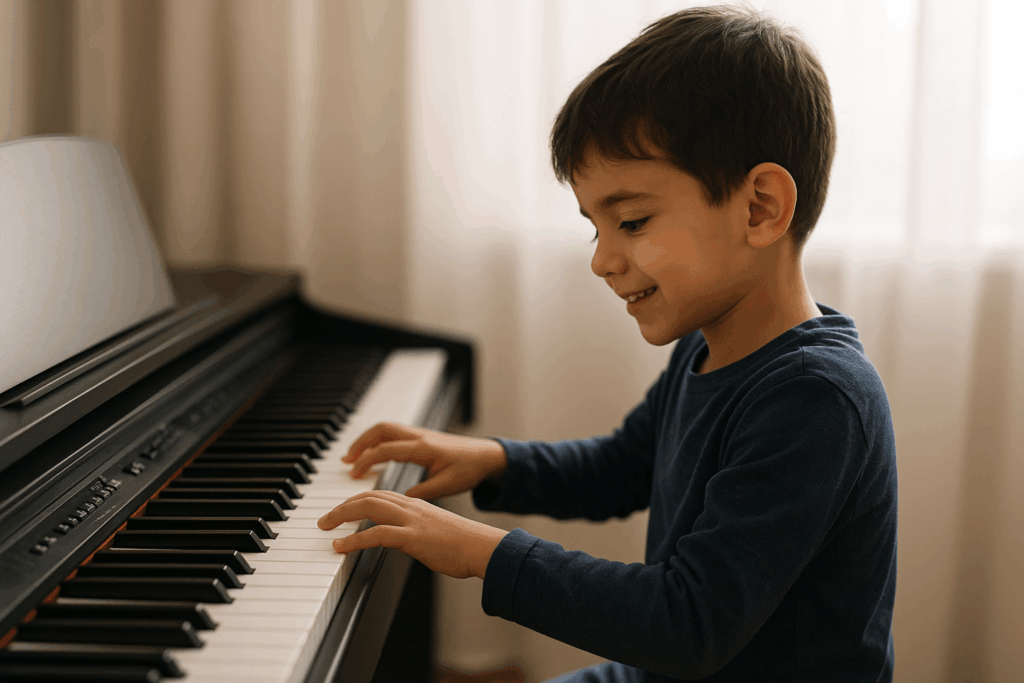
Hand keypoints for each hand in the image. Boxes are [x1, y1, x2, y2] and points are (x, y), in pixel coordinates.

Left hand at [318, 490, 506, 578]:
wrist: (483, 547)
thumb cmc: (464, 545)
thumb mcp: (436, 532)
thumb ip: (417, 531)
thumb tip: (403, 540)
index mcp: (416, 504)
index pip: (379, 494)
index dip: (356, 500)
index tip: (342, 510)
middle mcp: (411, 507)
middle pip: (368, 496)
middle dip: (342, 506)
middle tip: (324, 520)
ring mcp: (411, 520)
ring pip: (368, 507)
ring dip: (341, 516)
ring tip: (325, 528)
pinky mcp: (412, 537)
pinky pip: (376, 534)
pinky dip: (353, 539)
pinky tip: (340, 547)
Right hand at [343, 422, 506, 499]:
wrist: (486, 456)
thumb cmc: (470, 469)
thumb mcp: (447, 486)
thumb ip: (422, 492)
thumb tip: (400, 500)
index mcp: (424, 448)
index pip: (387, 449)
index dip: (367, 460)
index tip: (354, 473)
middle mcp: (419, 437)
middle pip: (381, 430)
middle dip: (360, 443)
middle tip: (346, 461)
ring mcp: (420, 435)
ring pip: (386, 429)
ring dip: (367, 440)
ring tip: (353, 458)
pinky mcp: (421, 438)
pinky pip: (393, 434)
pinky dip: (378, 442)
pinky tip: (373, 455)